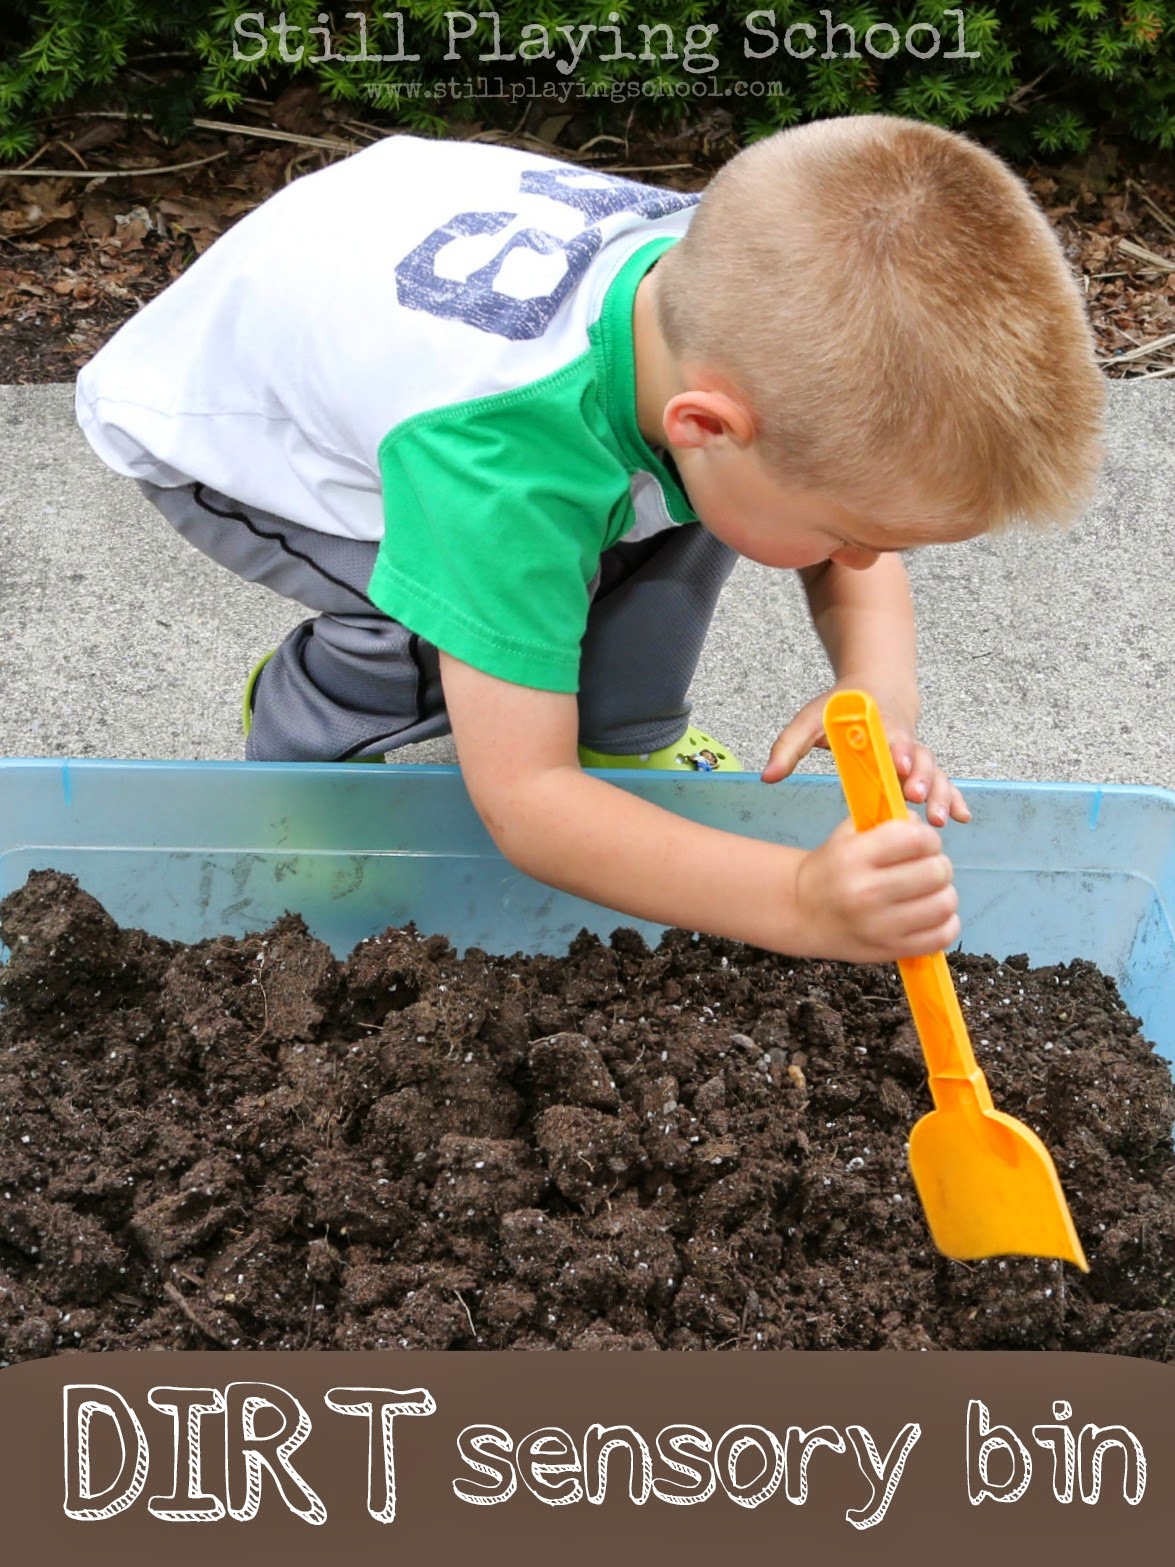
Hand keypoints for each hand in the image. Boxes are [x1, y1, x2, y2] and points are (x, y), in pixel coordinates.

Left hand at [761, 683, 970, 827]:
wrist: (877, 690)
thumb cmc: (841, 708)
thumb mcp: (809, 720)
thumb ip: (788, 747)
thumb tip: (767, 777)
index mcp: (876, 726)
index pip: (889, 739)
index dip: (896, 752)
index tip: (898, 767)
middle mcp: (902, 741)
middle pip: (919, 759)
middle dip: (922, 778)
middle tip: (918, 797)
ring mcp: (916, 757)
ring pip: (936, 773)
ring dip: (941, 794)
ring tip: (940, 819)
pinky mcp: (921, 770)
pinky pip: (943, 783)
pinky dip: (955, 798)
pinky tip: (962, 817)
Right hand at [793, 815, 960, 962]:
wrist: (802, 913)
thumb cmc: (831, 869)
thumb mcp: (847, 835)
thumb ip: (887, 823)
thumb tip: (925, 825)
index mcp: (854, 857)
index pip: (917, 839)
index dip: (929, 838)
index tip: (922, 844)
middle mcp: (866, 893)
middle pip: (936, 872)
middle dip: (938, 865)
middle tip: (926, 868)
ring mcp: (880, 926)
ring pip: (944, 904)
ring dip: (944, 894)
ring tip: (929, 892)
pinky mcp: (891, 950)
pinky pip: (941, 936)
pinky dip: (945, 923)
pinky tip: (930, 915)